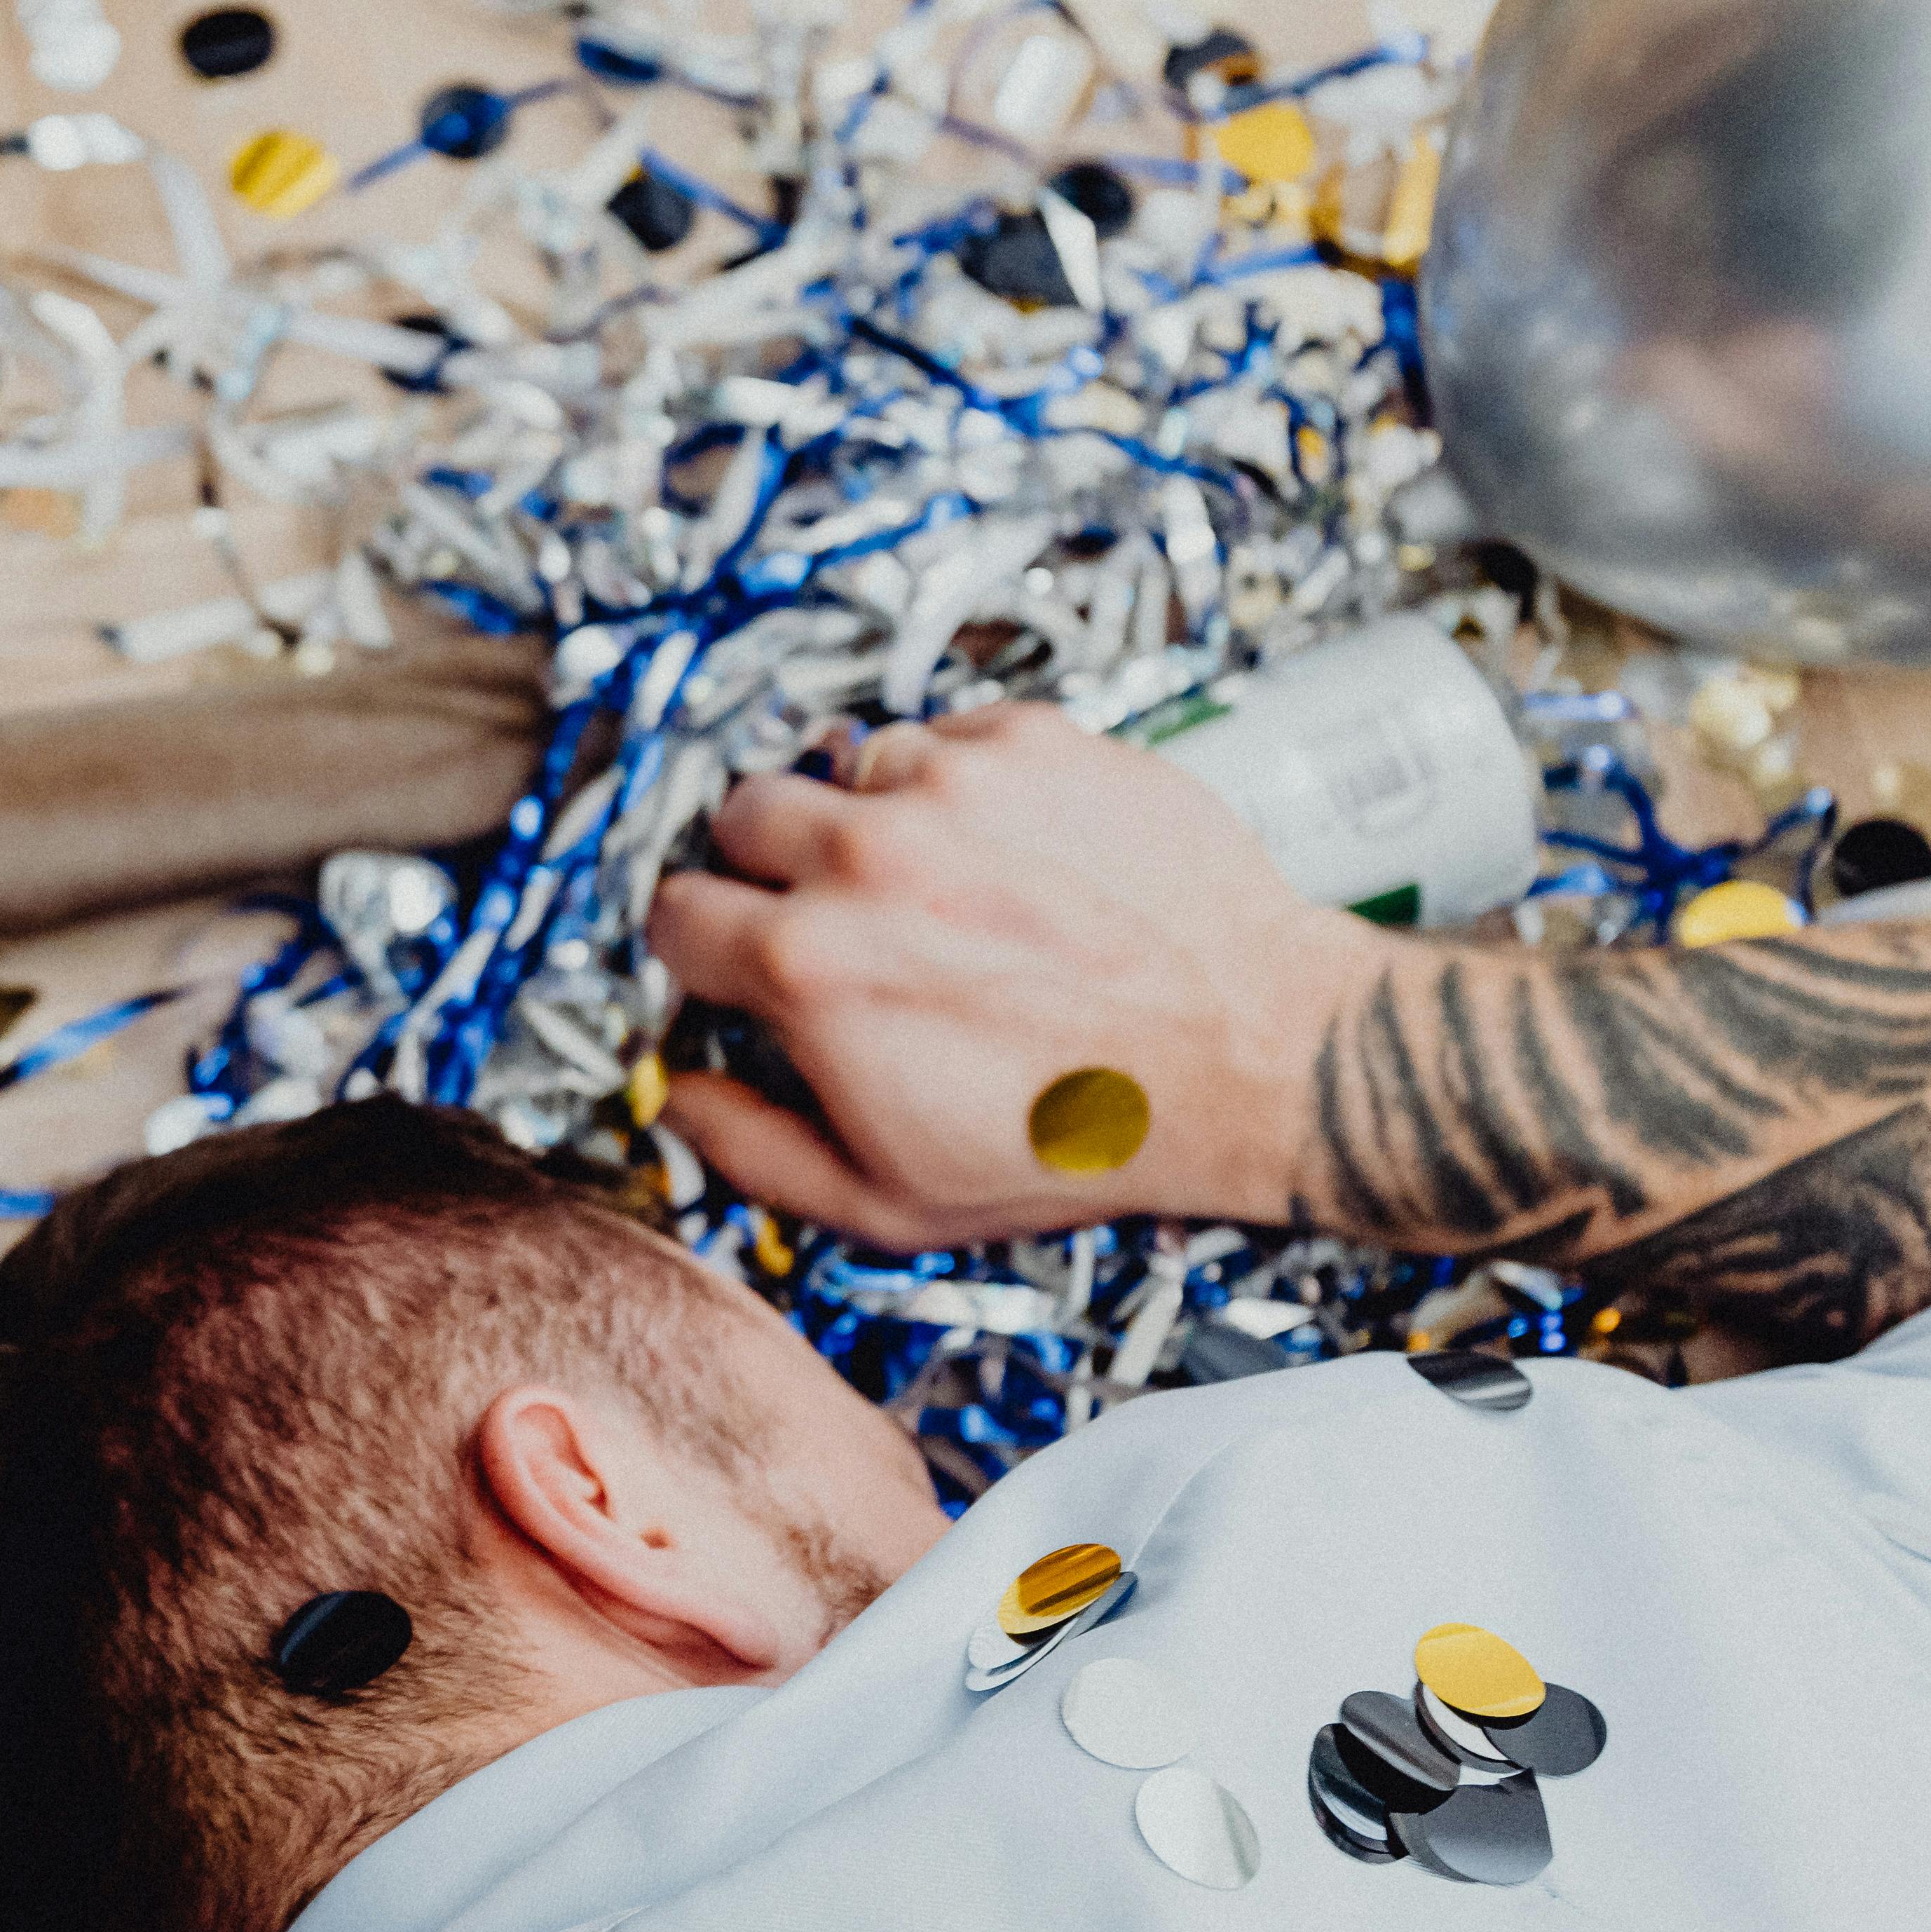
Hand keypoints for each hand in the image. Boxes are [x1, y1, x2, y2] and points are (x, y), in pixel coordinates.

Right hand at [643, 702, 1385, 1248]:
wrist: (1256, 1054)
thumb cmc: (1087, 1133)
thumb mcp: (890, 1198)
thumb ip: (752, 1151)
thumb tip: (678, 1099)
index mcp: (809, 966)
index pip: (674, 914)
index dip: (703, 947)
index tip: (740, 957)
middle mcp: (865, 857)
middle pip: (741, 816)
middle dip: (769, 865)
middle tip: (837, 914)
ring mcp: (951, 783)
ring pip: (846, 766)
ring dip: (869, 816)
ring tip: (939, 882)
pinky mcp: (1032, 740)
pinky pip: (948, 734)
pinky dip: (962, 783)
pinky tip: (1009, 851)